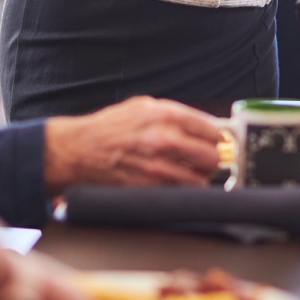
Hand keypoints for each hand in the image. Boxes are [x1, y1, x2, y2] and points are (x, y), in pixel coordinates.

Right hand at [44, 96, 223, 191]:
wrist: (79, 150)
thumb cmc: (109, 128)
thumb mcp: (142, 107)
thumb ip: (174, 114)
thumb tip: (204, 125)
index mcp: (164, 115)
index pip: (211, 129)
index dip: (220, 138)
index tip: (220, 142)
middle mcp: (164, 140)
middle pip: (212, 156)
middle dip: (212, 158)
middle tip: (206, 158)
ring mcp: (157, 166)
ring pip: (200, 180)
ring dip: (199, 177)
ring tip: (190, 171)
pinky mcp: (149, 187)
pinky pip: (180, 193)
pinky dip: (182, 190)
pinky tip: (174, 181)